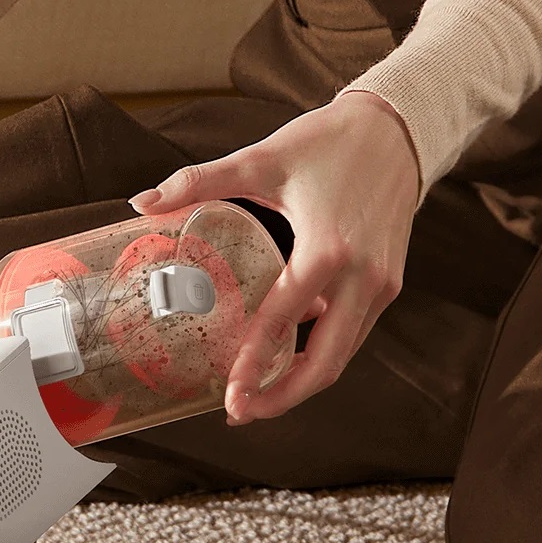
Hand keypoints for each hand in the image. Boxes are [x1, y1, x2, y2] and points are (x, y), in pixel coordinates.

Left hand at [129, 90, 420, 424]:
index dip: (256, 363)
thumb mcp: (262, 159)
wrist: (399, 130)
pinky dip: (320, 353)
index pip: (284, 320)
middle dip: (282, 397)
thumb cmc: (331, 143)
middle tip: (238, 412)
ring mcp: (382, 284)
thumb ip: (199, 182)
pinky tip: (283, 356)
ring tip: (255, 397)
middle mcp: (364, 276)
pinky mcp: (388, 284)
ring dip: (301, 382)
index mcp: (329, 249)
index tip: (231, 394)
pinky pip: (351, 333)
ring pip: (342, 355)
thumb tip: (142, 201)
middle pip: (327, 363)